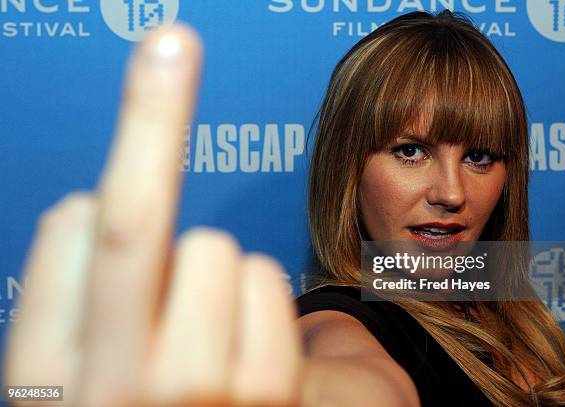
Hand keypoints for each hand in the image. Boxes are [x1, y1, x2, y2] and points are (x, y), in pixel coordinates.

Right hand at [3, 25, 302, 406]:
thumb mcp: (69, 383)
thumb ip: (63, 308)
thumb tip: (90, 206)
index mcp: (46, 384)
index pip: (71, 237)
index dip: (101, 195)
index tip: (127, 127)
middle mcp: (118, 386)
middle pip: (134, 220)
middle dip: (150, 118)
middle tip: (169, 44)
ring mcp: (201, 392)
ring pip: (217, 249)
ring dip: (212, 273)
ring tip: (202, 335)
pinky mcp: (272, 392)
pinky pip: (267, 282)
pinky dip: (256, 298)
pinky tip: (240, 348)